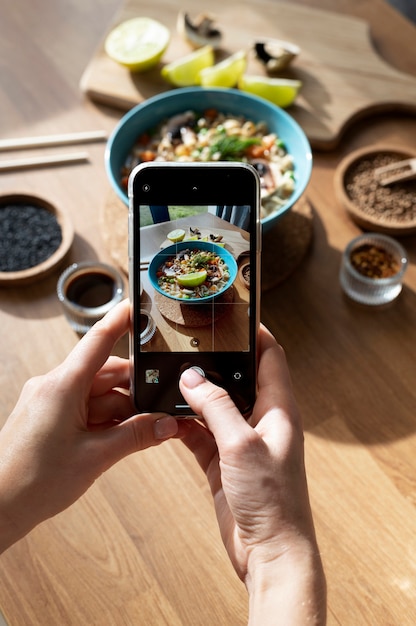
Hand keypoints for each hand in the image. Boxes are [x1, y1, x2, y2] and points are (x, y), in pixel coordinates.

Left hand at [0, 299, 177, 552]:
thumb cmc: (33, 481)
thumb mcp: (96, 457)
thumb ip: (136, 437)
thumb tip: (167, 425)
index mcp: (63, 385)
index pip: (98, 341)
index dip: (120, 321)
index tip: (137, 306)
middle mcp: (55, 386)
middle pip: (106, 374)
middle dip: (134, 391)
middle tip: (160, 411)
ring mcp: (51, 401)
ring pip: (99, 394)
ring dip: (121, 412)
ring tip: (138, 437)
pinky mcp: (48, 416)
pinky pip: (85, 408)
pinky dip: (105, 421)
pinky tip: (116, 441)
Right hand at [179, 325, 325, 624]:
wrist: (268, 551)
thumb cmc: (271, 499)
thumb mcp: (242, 444)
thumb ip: (216, 407)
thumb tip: (192, 377)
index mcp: (279, 410)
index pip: (271, 358)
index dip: (256, 335)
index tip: (234, 317)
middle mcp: (262, 421)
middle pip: (239, 379)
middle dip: (217, 363)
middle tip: (191, 344)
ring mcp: (242, 441)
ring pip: (216, 405)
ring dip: (196, 395)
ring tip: (171, 377)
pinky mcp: (224, 461)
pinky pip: (201, 432)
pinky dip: (185, 423)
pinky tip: (166, 416)